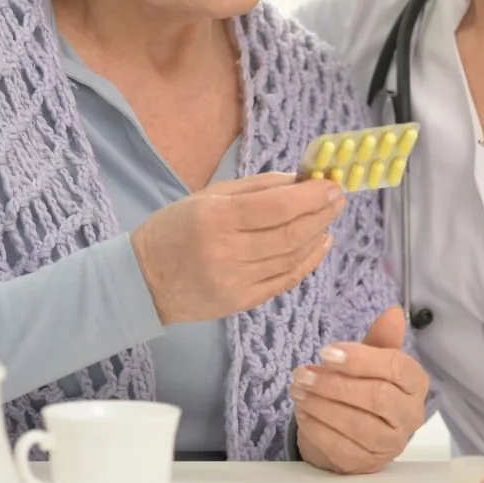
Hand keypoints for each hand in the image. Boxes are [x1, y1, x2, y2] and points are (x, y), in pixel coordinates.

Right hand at [131, 172, 344, 323]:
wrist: (144, 281)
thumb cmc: (174, 229)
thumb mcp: (207, 195)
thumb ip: (255, 187)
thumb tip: (298, 180)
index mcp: (216, 218)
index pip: (277, 207)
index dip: (311, 195)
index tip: (332, 184)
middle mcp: (227, 251)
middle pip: (290, 233)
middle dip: (321, 213)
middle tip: (339, 199)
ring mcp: (236, 281)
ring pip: (291, 258)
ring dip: (317, 236)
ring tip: (330, 218)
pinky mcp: (241, 303)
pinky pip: (284, 281)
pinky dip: (307, 263)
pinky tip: (319, 245)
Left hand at [292, 306, 428, 474]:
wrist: (356, 432)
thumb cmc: (366, 387)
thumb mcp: (372, 360)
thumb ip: (381, 339)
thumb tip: (392, 312)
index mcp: (415, 384)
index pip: (395, 368)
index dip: (360, 359)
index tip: (326, 352)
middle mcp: (410, 416)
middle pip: (376, 397)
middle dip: (334, 384)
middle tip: (303, 373)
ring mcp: (390, 444)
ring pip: (356, 423)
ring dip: (320, 405)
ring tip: (297, 390)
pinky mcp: (367, 464)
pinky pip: (340, 447)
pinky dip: (317, 429)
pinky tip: (302, 413)